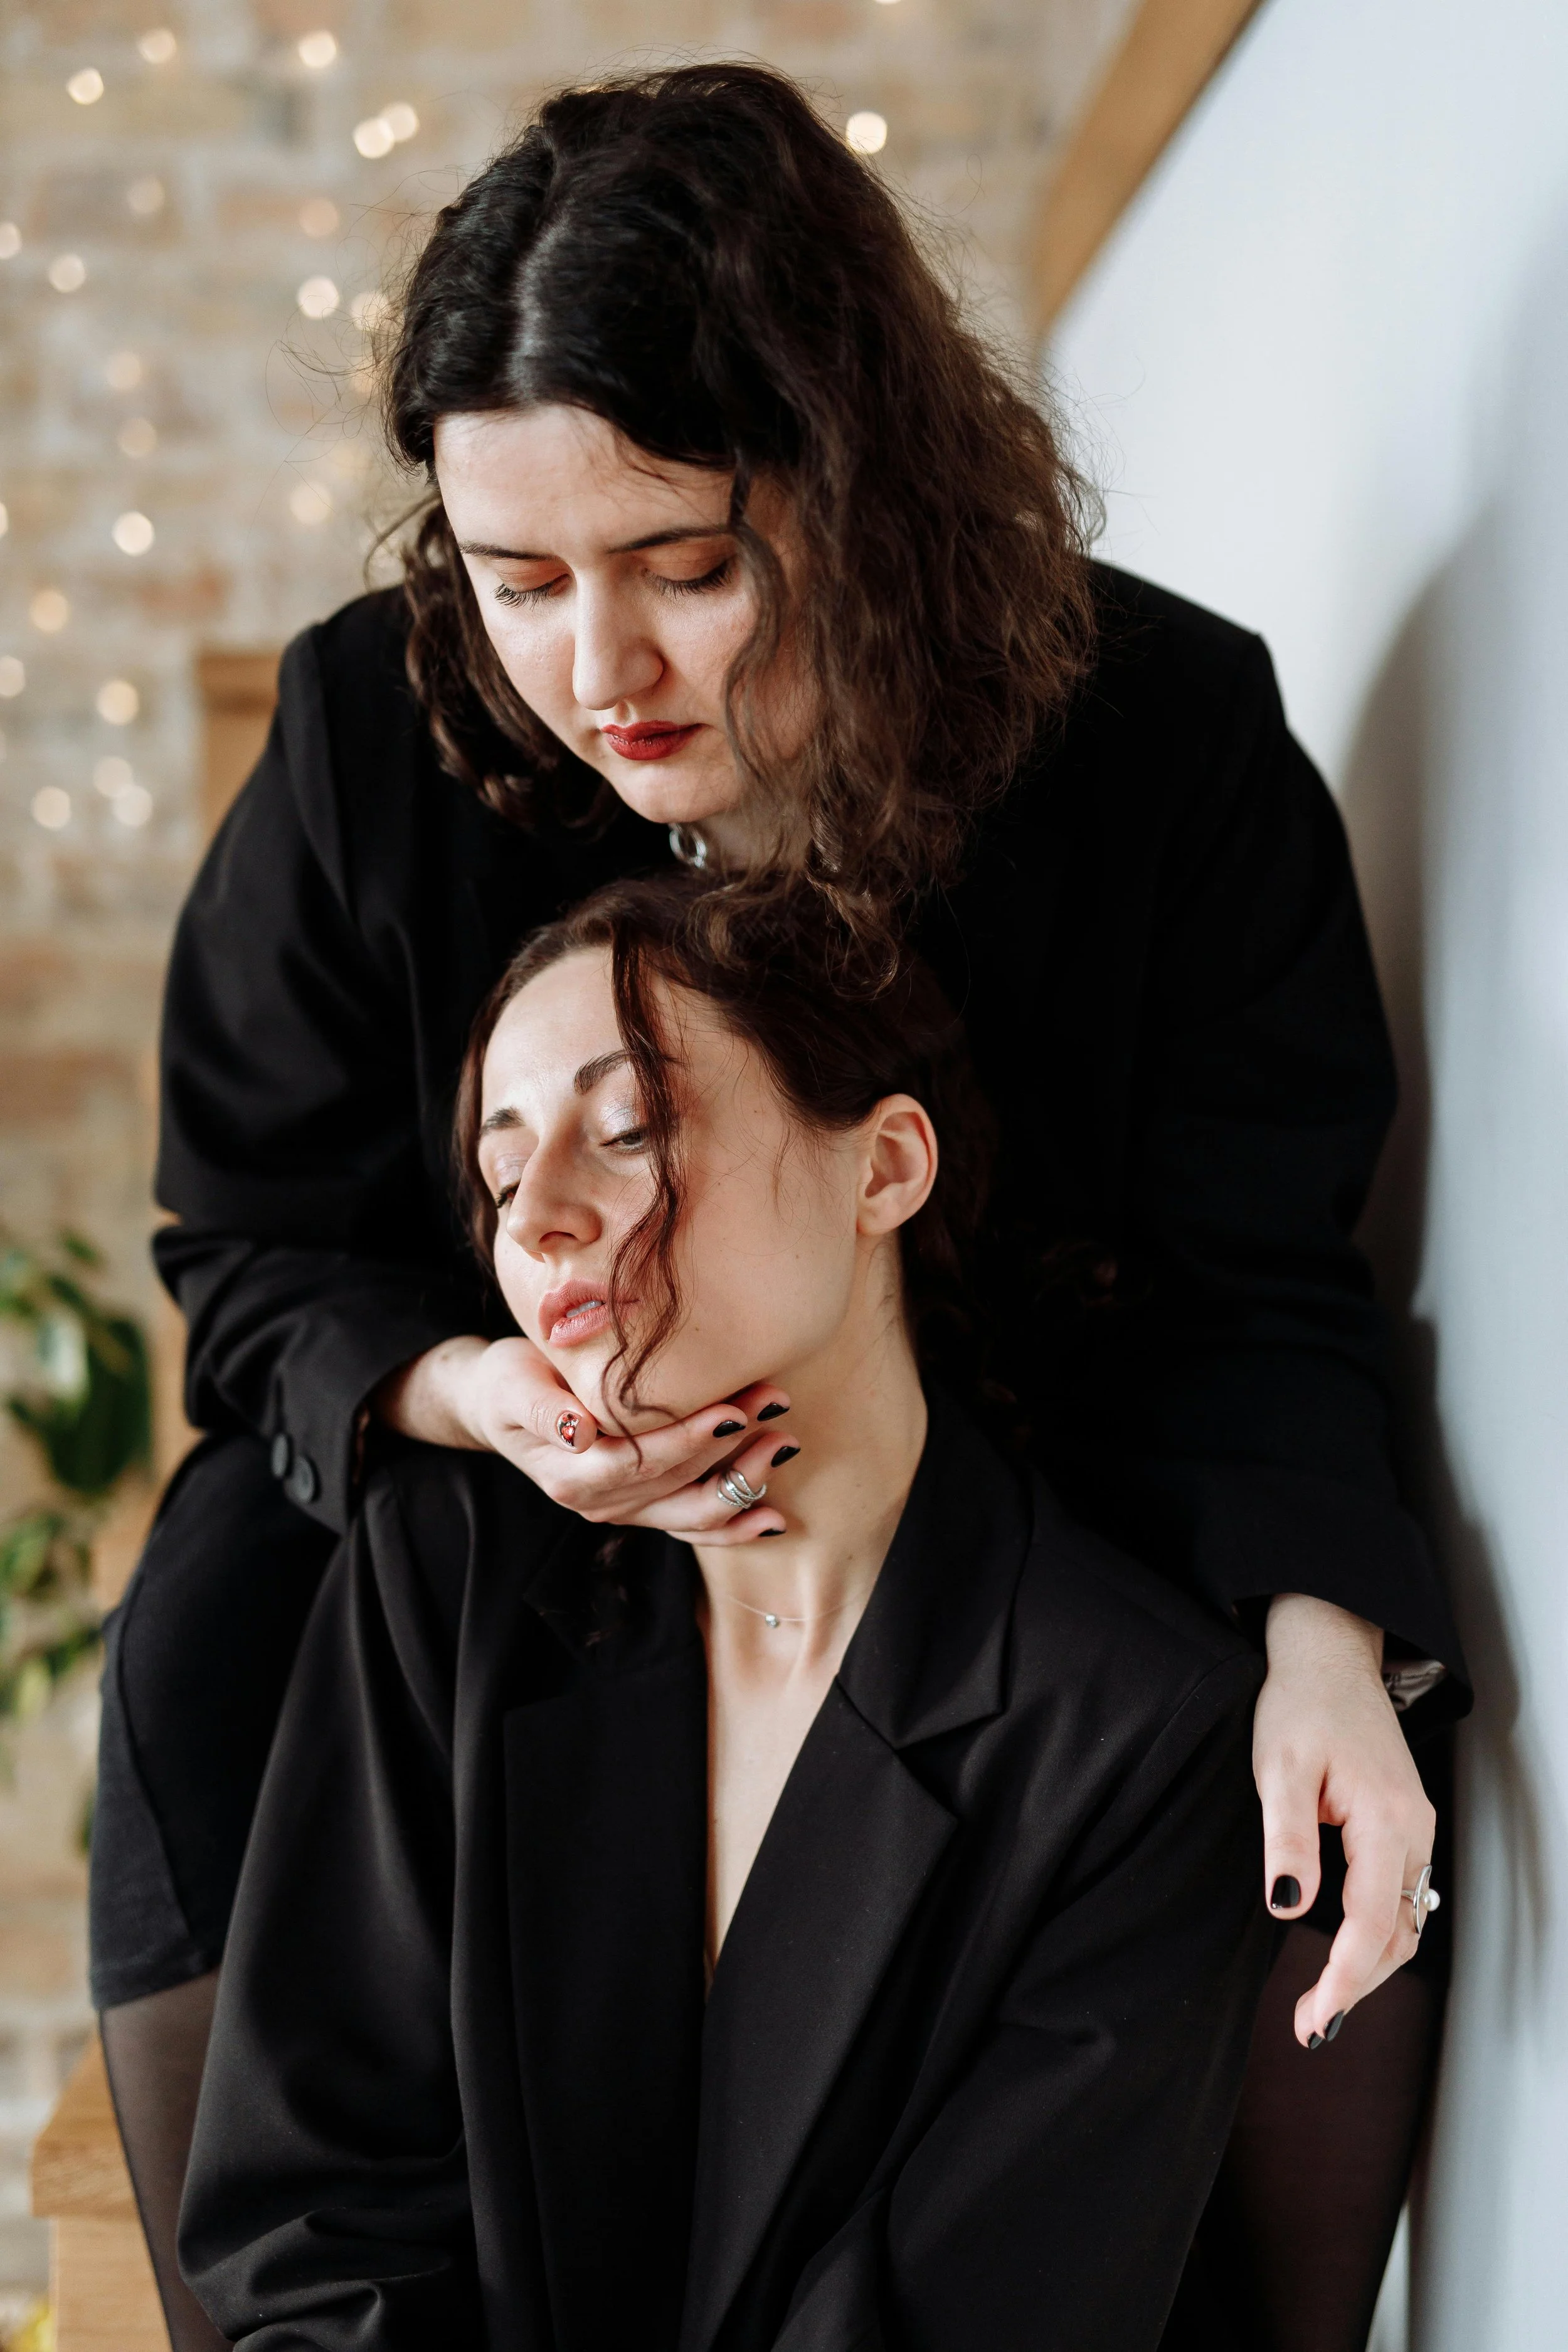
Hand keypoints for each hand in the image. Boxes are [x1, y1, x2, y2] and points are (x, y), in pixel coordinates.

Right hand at [375, 1334, 794, 1543]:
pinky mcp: (645, 1506)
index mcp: (570, 1475)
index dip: (688, 1441)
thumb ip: (543, 1409)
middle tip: (775, 1401)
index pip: (639, 1462)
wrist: (503, 1402)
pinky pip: (694, 1526)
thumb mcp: (512, 1384)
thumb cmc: (511, 1381)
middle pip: (677, 1485)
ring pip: (694, 1513)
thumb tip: (580, 1432)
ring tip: (786, 1443)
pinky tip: (775, 1518)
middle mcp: (601, 1503)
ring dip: (745, 1482)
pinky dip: (735, 1525)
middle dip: (731, 1449)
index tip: (731, 1414)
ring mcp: (626, 1511)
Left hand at [1253, 1593, 1435, 2046]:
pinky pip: (1398, 1897)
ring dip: (1370, 1967)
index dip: (1345, 1979)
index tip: (1315, 2019)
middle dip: (1358, 1986)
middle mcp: (1414, 1832)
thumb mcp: (1279, 1767)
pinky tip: (1344, 1955)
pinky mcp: (1401, 1827)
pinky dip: (1377, 1936)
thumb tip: (1290, 1908)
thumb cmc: (1300, 1705)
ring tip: (1323, 2004)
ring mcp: (1413, 1830)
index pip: (1372, 1923)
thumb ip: (1286, 1837)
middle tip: (1311, 2027)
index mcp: (1388, 1820)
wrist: (1326, 1659)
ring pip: (1403, 1921)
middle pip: (1397, 1934)